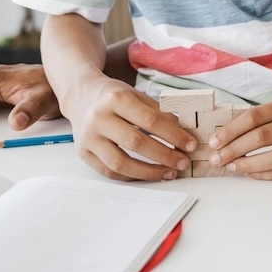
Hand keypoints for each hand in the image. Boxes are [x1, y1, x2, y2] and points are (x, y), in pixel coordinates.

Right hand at [61, 73, 196, 181]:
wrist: (81, 95)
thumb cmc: (113, 95)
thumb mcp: (136, 95)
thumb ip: (158, 112)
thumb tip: (182, 132)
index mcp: (116, 99)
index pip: (150, 121)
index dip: (173, 135)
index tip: (190, 145)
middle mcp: (99, 119)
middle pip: (136, 143)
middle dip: (164, 155)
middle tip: (182, 162)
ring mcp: (89, 138)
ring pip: (120, 163)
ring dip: (148, 172)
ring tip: (168, 172)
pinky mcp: (84, 153)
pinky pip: (109, 172)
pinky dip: (131, 176)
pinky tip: (148, 174)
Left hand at [207, 93, 271, 179]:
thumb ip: (264, 118)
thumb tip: (228, 137)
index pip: (254, 117)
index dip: (231, 130)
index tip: (214, 141)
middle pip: (261, 137)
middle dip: (233, 149)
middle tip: (217, 158)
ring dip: (248, 165)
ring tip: (232, 167)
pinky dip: (266, 175)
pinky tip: (251, 174)